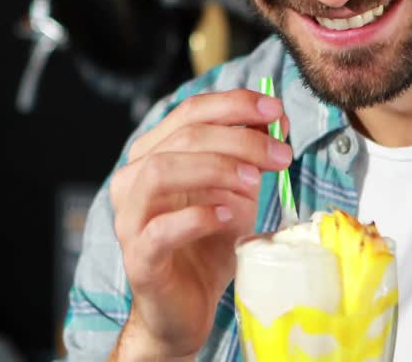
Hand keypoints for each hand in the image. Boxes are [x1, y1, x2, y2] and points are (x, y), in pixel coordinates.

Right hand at [109, 90, 292, 358]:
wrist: (187, 306)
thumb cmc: (208, 244)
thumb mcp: (237, 191)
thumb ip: (249, 156)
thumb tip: (277, 119)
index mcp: (153, 154)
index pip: (190, 112)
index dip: (234, 105)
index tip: (276, 111)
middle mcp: (133, 179)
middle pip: (181, 137)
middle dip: (238, 138)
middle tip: (280, 153)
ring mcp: (130, 218)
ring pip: (159, 171)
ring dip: (214, 168)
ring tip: (254, 181)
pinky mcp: (139, 258)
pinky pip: (161, 228)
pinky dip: (198, 216)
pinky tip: (228, 216)